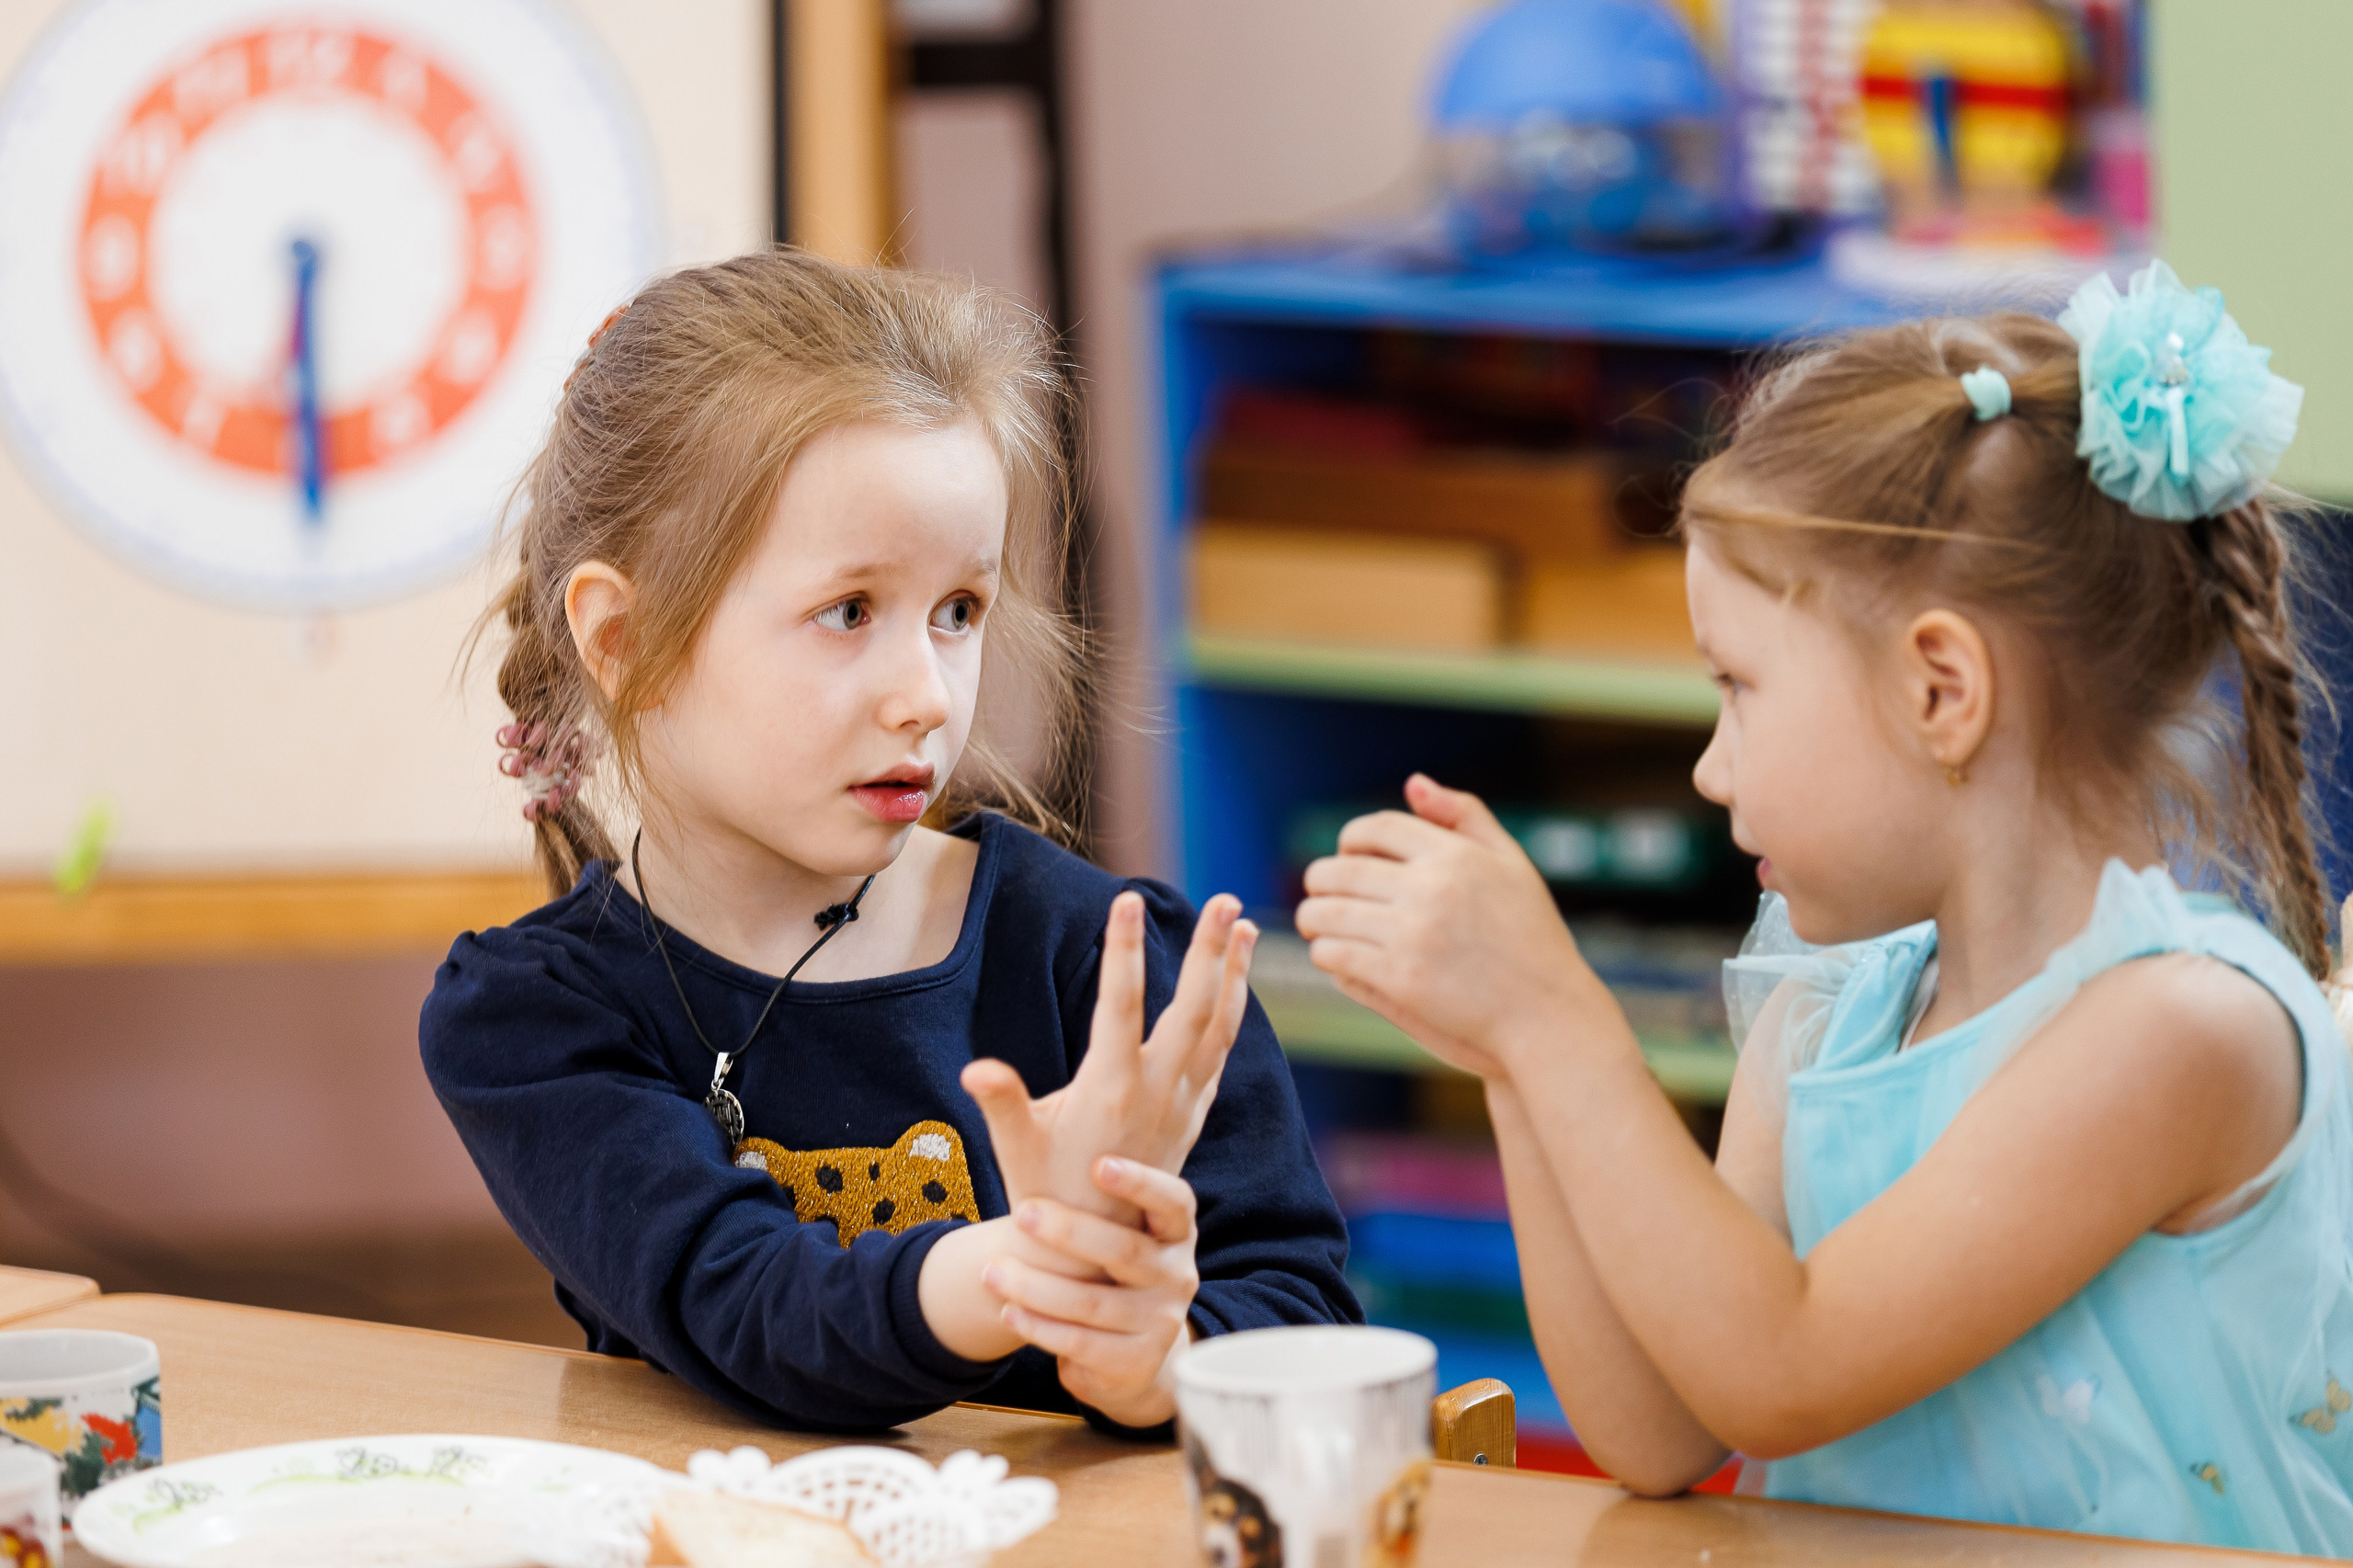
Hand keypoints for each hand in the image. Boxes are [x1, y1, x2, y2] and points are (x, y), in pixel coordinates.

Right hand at [963, 891, 1256, 1225]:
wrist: (1094, 1253)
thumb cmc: (1045, 1192)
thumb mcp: (1016, 1147)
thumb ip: (1001, 1104)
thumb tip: (976, 1071)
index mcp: (1111, 1089)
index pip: (1120, 1006)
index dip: (1122, 952)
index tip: (1124, 901)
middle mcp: (1157, 1093)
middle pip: (1194, 1009)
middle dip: (1211, 952)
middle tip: (1225, 901)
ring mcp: (1182, 1104)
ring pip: (1219, 1027)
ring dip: (1235, 974)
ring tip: (1246, 923)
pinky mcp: (1192, 1114)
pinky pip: (1219, 1051)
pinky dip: (1232, 1011)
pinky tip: (1235, 982)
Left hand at [984, 1155, 1198, 1428]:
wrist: (1131, 1349)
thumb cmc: (1106, 1260)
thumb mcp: (1106, 1221)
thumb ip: (1084, 1171)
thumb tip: (1006, 1089)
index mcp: (1175, 1229)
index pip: (1173, 1200)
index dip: (1140, 1183)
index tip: (1099, 1164)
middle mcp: (1178, 1273)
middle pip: (1126, 1251)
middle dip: (1070, 1232)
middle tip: (1022, 1212)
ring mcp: (1162, 1321)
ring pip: (1094, 1302)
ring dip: (1037, 1286)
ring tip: (992, 1270)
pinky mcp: (1137, 1361)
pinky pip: (1082, 1343)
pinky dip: (1040, 1327)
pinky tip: (1007, 1311)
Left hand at [1296, 775, 1596, 1077]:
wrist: (1548, 1013)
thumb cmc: (1531, 937)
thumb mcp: (1512, 863)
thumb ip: (1465, 815)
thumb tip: (1413, 782)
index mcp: (1455, 855)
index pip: (1375, 828)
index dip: (1350, 839)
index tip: (1345, 856)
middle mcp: (1431, 888)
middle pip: (1341, 870)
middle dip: (1319, 880)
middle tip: (1318, 891)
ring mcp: (1413, 935)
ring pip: (1328, 912)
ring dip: (1312, 916)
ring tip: (1315, 922)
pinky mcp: (1401, 980)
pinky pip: (1335, 954)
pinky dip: (1324, 952)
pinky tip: (1331, 954)